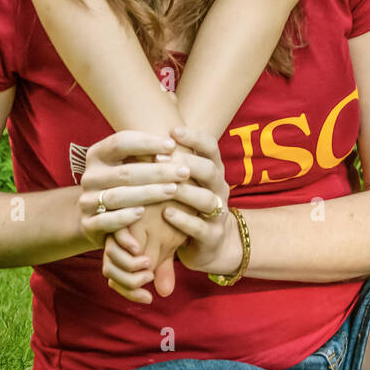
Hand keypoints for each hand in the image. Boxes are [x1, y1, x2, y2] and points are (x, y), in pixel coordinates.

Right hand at [78, 129, 191, 301]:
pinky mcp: (88, 223)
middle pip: (125, 172)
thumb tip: (176, 141)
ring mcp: (87, 201)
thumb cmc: (126, 183)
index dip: (147, 143)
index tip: (173, 145)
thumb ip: (146, 154)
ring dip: (148, 193)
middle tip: (184, 172)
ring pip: (118, 196)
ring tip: (173, 190)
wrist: (100, 217)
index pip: (120, 142)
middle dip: (158, 172)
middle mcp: (90, 176)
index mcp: (98, 154)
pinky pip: (105, 221)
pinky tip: (143, 213)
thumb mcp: (130, 164)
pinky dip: (124, 217)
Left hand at [107, 125, 244, 286]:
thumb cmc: (188, 204)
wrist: (210, 244)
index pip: (210, 147)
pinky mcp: (213, 237)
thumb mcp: (186, 180)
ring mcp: (219, 213)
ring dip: (185, 191)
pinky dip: (183, 219)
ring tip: (165, 187)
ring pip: (206, 199)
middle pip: (210, 170)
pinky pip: (200, 227)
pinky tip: (166, 214)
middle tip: (161, 157)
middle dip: (186, 162)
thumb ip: (173, 159)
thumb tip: (149, 126)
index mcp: (214, 170)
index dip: (194, 137)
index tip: (172, 130)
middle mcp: (220, 189)